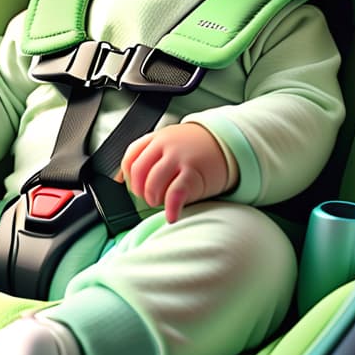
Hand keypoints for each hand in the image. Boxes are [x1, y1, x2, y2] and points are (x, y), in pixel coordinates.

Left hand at [115, 123, 230, 222]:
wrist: (228, 143)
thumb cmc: (197, 149)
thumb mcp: (171, 143)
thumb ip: (152, 154)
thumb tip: (127, 179)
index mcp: (157, 138)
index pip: (130, 157)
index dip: (129, 177)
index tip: (135, 187)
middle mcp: (165, 145)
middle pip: (139, 171)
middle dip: (140, 190)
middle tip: (149, 198)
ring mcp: (179, 158)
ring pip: (153, 183)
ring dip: (153, 198)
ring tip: (160, 203)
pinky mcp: (193, 173)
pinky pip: (174, 193)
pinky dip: (170, 208)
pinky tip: (171, 216)